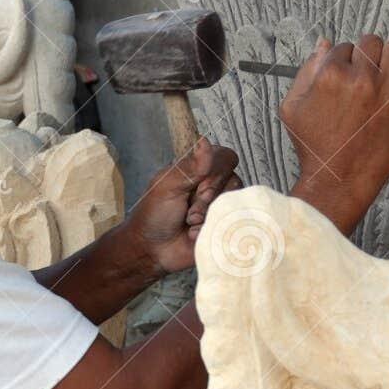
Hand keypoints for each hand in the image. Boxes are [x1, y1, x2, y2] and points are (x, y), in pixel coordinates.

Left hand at [125, 136, 239, 274]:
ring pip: (235, 202)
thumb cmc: (155, 214)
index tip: (197, 186)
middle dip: (208, 198)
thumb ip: (190, 166)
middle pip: (233, 180)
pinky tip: (196, 234)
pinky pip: (235, 224)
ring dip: (209, 215)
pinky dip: (213, 229)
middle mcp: (215, 186)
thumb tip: (204, 139)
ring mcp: (222, 207)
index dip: (215, 173)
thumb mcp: (168, 186)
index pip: (225, 158)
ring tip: (191, 223)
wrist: (152, 249)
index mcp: (200, 169)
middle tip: (188, 210)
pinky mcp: (225, 227)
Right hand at [281, 35, 388, 235]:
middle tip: (364, 75)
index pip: (343, 46)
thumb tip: (323, 45)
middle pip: (370, 42)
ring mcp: (385, 90)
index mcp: (330, 74)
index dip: (344, 60)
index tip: (346, 74)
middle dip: (365, 55)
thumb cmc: (315, 149)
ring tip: (384, 76)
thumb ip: (306, 71)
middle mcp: (360, 78)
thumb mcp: (293, 108)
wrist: (337, 181)